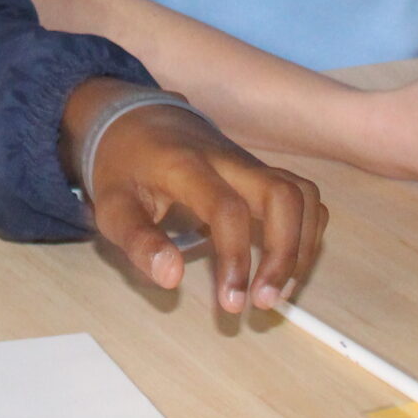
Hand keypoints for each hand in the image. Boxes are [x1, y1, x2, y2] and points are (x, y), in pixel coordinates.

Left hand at [80, 93, 325, 313]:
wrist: (133, 115)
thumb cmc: (122, 163)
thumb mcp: (111, 204)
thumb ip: (138, 240)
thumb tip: (171, 277)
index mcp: (186, 165)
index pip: (227, 208)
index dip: (236, 259)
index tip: (232, 302)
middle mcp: (227, 158)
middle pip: (282, 195)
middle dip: (285, 254)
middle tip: (264, 301)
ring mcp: (249, 161)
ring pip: (302, 194)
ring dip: (302, 245)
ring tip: (279, 290)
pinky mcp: (260, 169)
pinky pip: (302, 195)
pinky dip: (306, 231)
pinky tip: (285, 264)